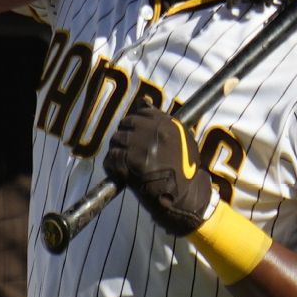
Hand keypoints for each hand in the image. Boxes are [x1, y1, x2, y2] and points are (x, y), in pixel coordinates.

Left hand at [103, 99, 213, 235]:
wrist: (185, 195)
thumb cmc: (185, 170)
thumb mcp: (183, 140)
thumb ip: (163, 122)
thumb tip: (143, 100)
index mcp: (168, 124)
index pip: (143, 112)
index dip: (135, 122)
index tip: (134, 131)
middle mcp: (154, 132)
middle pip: (127, 124)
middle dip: (124, 134)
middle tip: (126, 147)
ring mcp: (142, 147)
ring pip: (117, 139)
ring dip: (117, 149)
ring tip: (122, 159)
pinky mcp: (131, 162)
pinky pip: (112, 157)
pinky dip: (111, 164)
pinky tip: (117, 170)